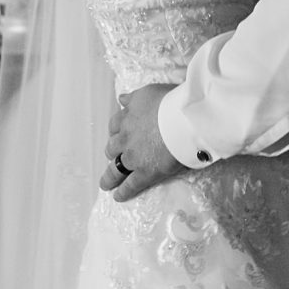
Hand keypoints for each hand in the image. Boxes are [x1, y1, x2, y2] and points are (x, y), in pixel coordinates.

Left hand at [99, 84, 187, 201]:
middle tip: (115, 158)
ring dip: (110, 176)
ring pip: (115, 168)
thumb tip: (121, 99)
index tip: (117, 136)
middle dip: (112, 153)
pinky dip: (123, 191)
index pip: (114, 125)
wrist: (182, 119)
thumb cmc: (169, 102)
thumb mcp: (147, 93)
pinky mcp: (145, 172)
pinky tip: (118, 196)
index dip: (115, 132)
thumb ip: (132, 98)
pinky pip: (130, 184)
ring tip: (106, 183)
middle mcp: (125, 137)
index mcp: (126, 117)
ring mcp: (133, 156)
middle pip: (112, 148)